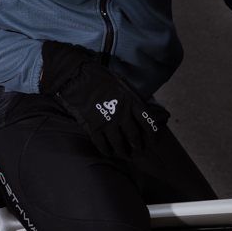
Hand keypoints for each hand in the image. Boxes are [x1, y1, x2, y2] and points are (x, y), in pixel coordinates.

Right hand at [39, 41, 159, 156]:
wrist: (77, 77)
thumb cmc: (99, 76)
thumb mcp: (121, 81)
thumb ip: (133, 94)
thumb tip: (142, 104)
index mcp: (130, 101)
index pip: (147, 121)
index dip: (152, 132)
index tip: (154, 140)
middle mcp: (122, 113)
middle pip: (134, 135)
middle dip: (138, 144)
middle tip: (139, 149)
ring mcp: (108, 121)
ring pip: (119, 143)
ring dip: (124, 150)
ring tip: (126, 154)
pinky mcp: (94, 126)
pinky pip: (102, 144)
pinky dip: (106, 150)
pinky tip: (108, 152)